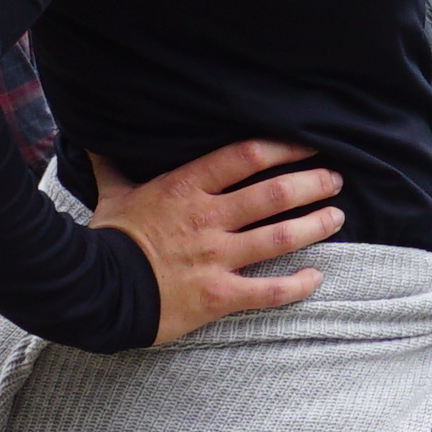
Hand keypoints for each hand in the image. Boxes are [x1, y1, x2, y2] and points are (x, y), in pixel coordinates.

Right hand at [94, 143, 343, 345]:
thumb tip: (95, 135)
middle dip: (311, 184)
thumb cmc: (107, 239)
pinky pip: (268, 291)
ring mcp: (216, 258)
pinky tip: (316, 277)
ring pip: (279, 238)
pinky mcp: (218, 295)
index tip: (307, 145)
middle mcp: (208, 219)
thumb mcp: (112, 193)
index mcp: (186, 187)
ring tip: (336, 217)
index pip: (246, 156)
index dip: (282, 148)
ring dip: (314, 226)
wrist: (96, 290)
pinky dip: (298, 285)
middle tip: (334, 179)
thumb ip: (114, 164)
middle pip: (273, 194)